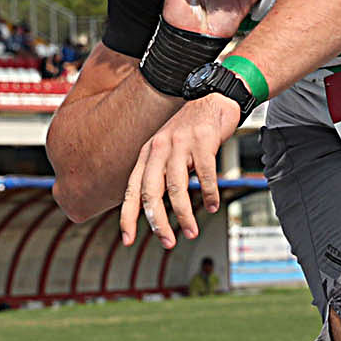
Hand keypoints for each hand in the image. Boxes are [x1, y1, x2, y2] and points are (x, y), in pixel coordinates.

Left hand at [119, 90, 242, 248]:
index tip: (127, 239)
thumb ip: (160, 174)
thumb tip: (156, 208)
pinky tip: (212, 206)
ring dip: (184, 215)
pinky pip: (205, 174)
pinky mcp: (203, 141)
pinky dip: (209, 194)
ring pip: (177, 187)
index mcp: (147, 154)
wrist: (214, 97)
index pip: (131, 190)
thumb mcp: (167, 149)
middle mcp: (159, 149)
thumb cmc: (191, 130)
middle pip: (151, 192)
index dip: (128, 216)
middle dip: (157, 222)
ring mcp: (180, 144)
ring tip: (191, 231)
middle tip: (167, 243)